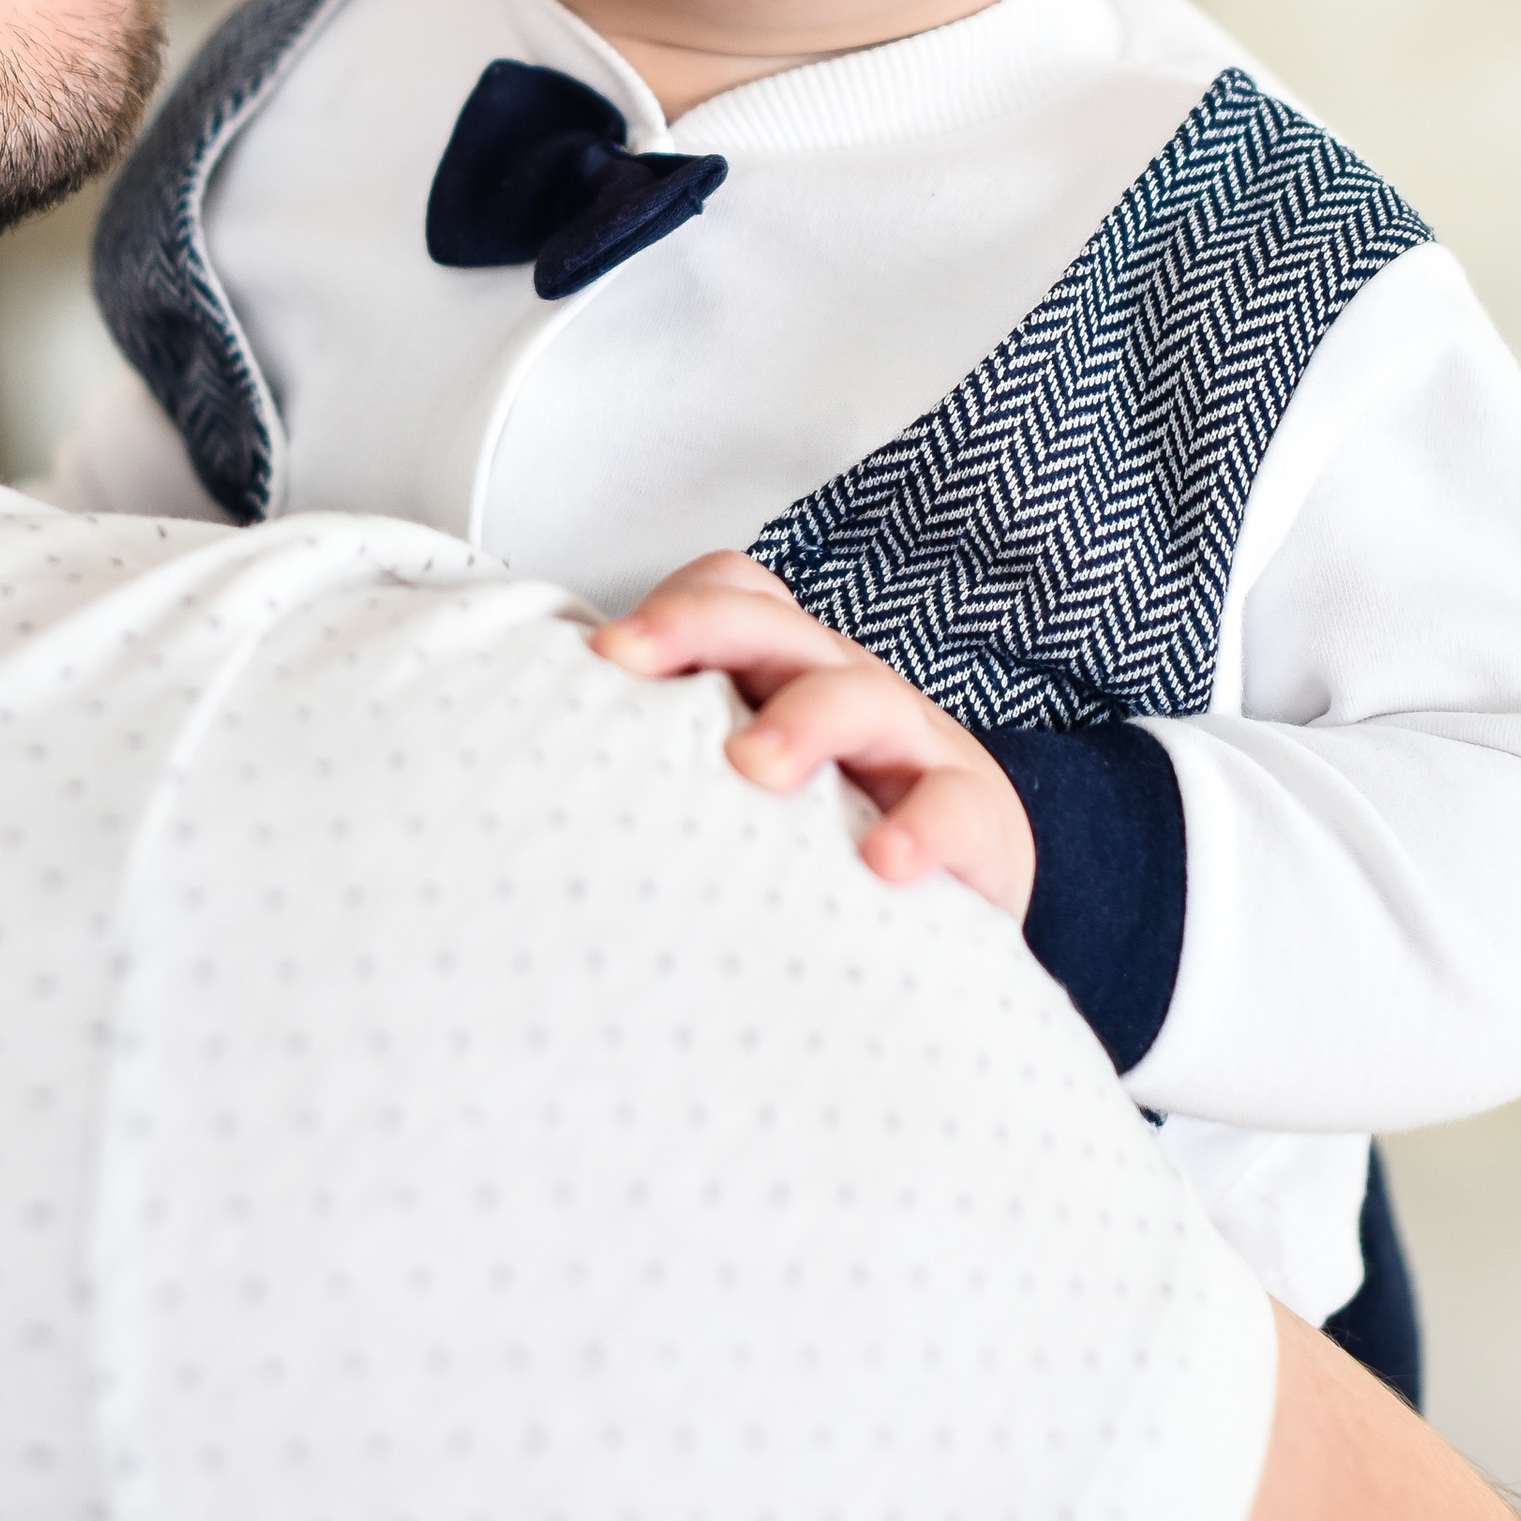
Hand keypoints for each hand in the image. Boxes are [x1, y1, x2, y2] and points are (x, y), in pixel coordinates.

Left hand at [591, 550, 1037, 923]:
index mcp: (787, 676)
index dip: (674, 608)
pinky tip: (882, 862)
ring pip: (864, 698)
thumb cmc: (819, 851)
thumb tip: (541, 774)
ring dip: (804, 721)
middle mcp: (848, 692)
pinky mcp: (978, 823)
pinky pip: (955, 810)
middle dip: (704, 631)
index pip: (735, 596)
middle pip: (780, 628)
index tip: (601, 656)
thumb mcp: (738, 793)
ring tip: (751, 766)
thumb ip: (667, 761)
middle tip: (633, 666)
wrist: (953, 925)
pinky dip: (921, 829)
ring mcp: (916, 750)